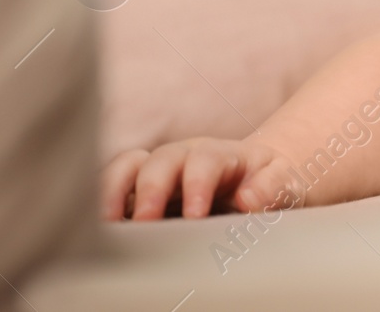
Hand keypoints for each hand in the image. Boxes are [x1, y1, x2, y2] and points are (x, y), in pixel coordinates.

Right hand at [100, 137, 304, 220]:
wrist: (257, 180)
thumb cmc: (268, 183)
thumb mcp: (283, 182)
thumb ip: (271, 188)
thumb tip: (247, 200)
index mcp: (221, 154)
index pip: (205, 160)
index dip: (197, 184)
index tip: (195, 216)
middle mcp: (183, 156)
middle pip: (161, 160)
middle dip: (151, 188)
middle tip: (146, 221)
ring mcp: (157, 170)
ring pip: (128, 166)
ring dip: (113, 190)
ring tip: (107, 223)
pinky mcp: (138, 190)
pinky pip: (112, 185)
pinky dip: (100, 199)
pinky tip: (96, 226)